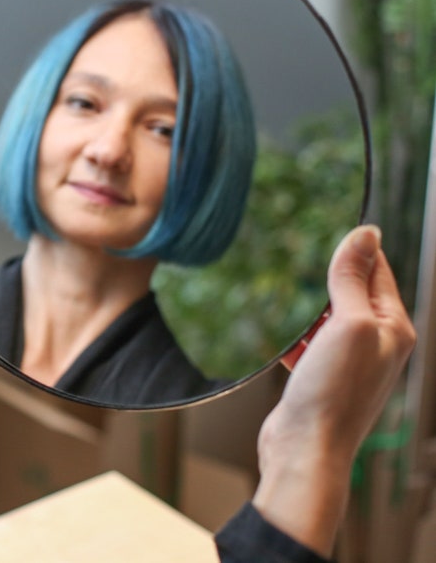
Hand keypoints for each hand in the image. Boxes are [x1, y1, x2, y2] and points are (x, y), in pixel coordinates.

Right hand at [252, 225, 415, 555]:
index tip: (329, 222)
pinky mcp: (324, 376)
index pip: (379, 271)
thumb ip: (354, 279)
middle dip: (327, 276)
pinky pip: (310, 341)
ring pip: (328, 316)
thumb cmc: (332, 391)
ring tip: (285, 295)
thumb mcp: (347, 324)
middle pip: (353, 291)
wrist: (305, 449)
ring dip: (308, 306)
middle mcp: (377, 344)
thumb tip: (367, 232)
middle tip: (299, 256)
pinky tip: (280, 335)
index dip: (356, 248)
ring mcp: (350, 362)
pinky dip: (296, 334)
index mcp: (393, 329)